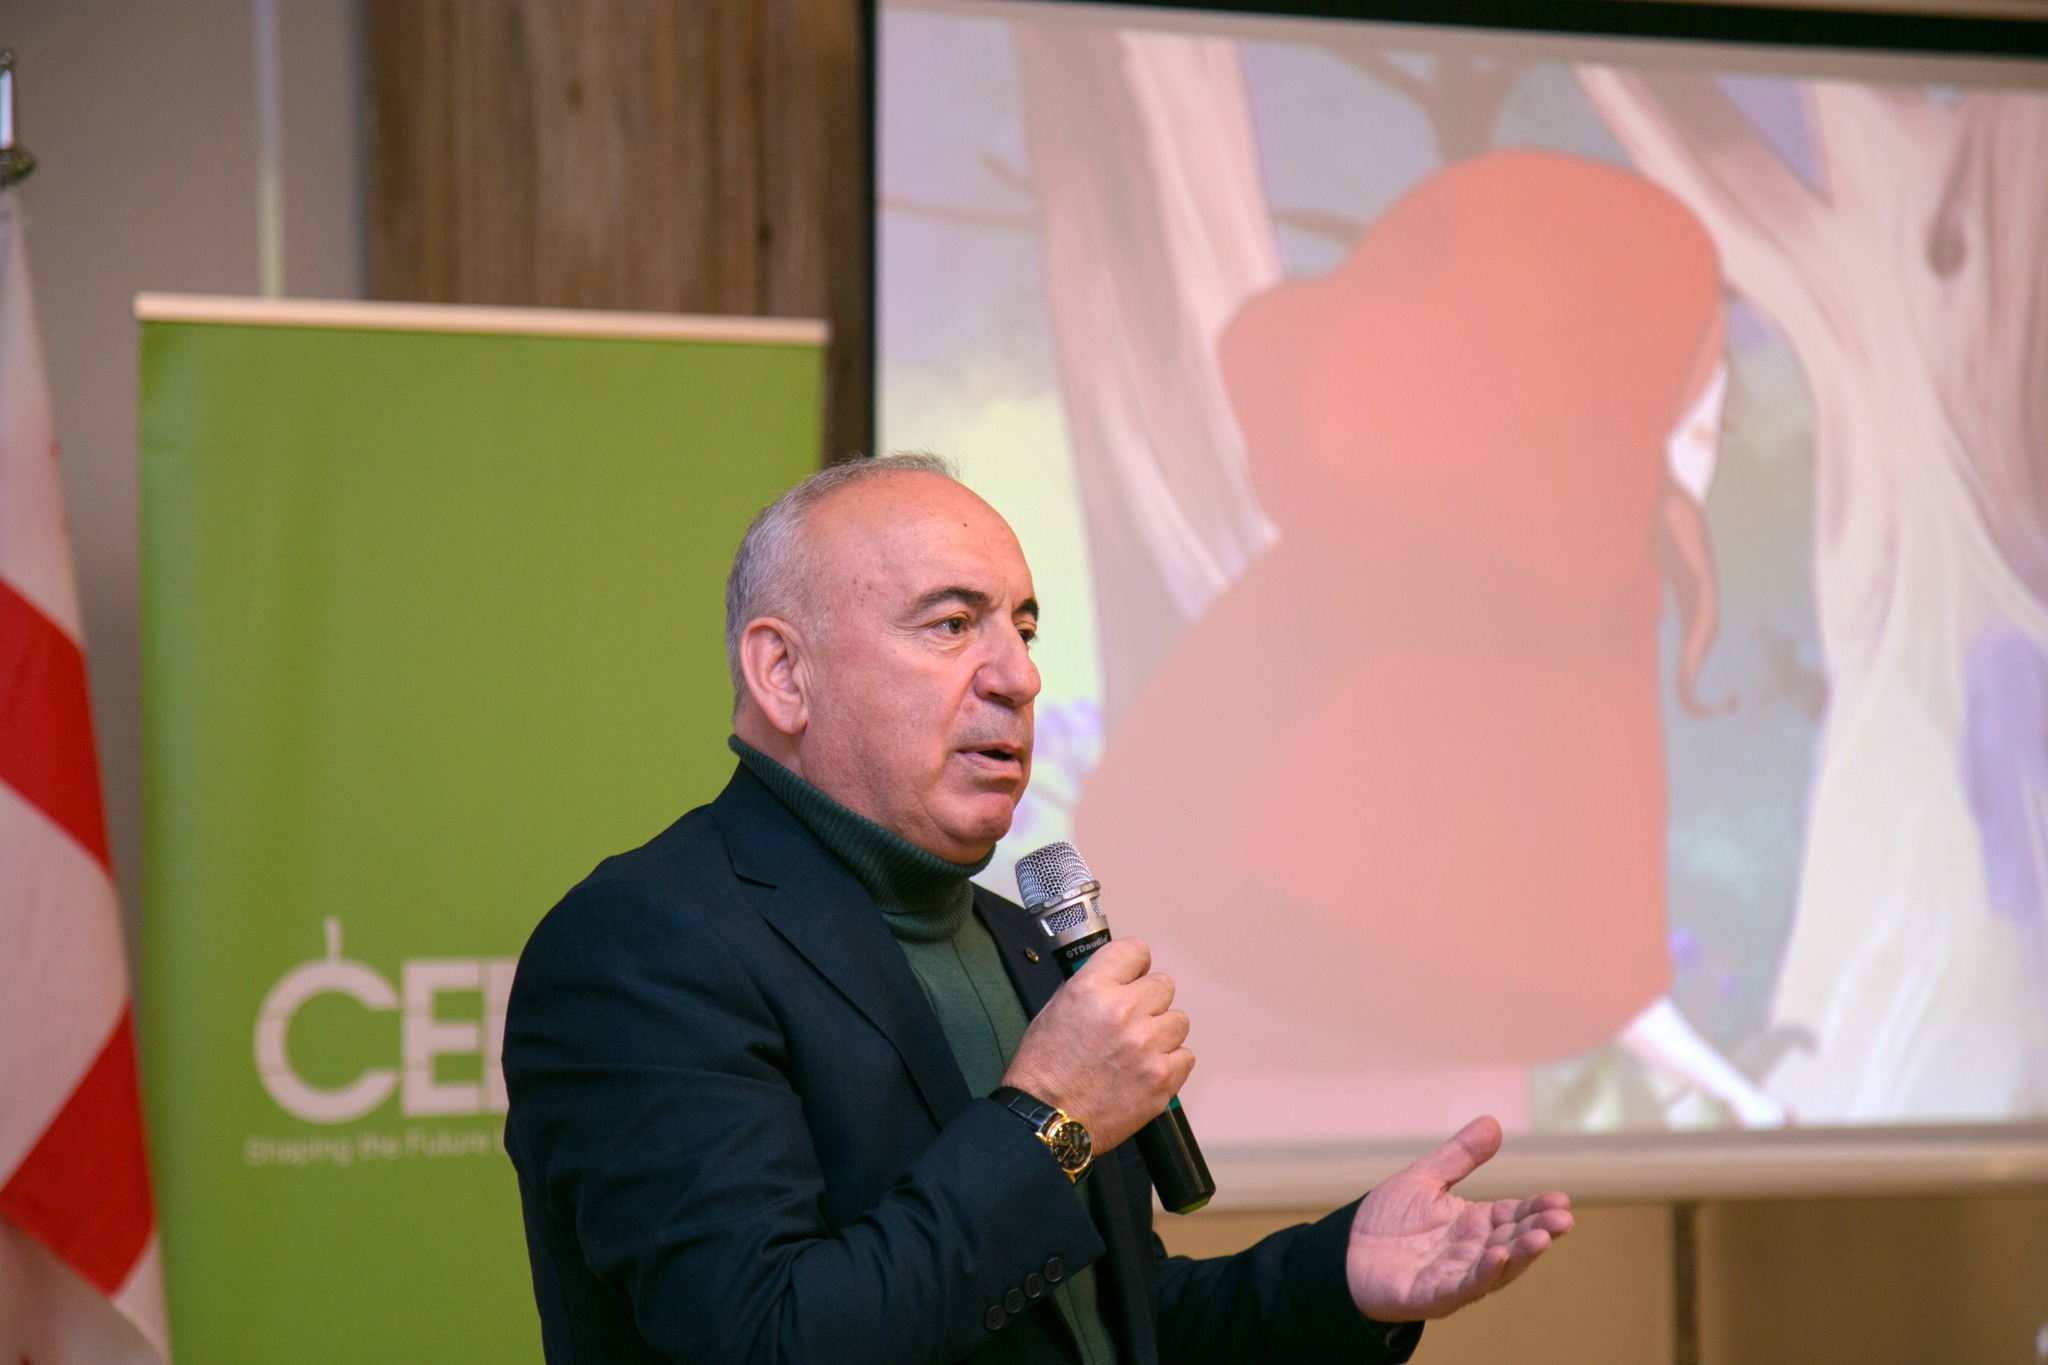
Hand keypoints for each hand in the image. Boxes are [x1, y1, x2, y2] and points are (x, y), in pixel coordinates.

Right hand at [998, 938, 1191, 1149]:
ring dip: (1161, 1032)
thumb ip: (1090, 987)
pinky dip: (1169, 1063)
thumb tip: (1117, 976)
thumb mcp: (1054, 1010)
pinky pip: (1185, 1056)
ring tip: (1137, 1050)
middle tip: (1131, 1021)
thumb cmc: (1043, 1070)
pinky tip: (1146, 1070)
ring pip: (1178, 1021)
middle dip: (1148, 1001)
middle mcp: (1123, 1012)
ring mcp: (1147, 1046)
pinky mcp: (1162, 1078)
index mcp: (1092, 989)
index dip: (1134, 966)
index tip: (1132, 977)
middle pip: (1164, 985)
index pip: (1136, 950)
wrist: (1046, 1121)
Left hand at [1345, 1116, 1571, 1321]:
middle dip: (1539, 1231)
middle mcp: (1471, 1252)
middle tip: (1563, 1218)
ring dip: (1520, 1255)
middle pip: (1513, 1242)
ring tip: (1542, 1237)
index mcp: (1474, 1224)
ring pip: (1496, 1268)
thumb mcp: (1425, 1179)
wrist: (1344, 1254)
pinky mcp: (1432, 1295)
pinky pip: (1463, 1287)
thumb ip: (1459, 1156)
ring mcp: (1454, 1276)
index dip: (1537, 1209)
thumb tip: (1493, 1122)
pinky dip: (1482, 1274)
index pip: (1514, 1216)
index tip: (1561, 1199)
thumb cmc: (1386, 1221)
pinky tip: (1497, 1256)